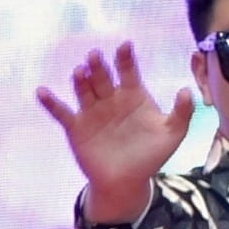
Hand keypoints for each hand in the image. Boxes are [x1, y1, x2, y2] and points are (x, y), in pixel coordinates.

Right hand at [34, 44, 195, 223]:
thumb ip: (182, 112)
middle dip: (99, 66)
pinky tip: (41, 92)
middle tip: (95, 56)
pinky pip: (61, 113)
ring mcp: (92, 112)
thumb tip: (187, 90)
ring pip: (84, 91)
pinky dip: (51, 103)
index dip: (126, 59)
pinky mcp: (75, 128)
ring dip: (80, 80)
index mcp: (133, 95)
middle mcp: (110, 99)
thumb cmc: (150, 156)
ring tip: (79, 72)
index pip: (129, 72)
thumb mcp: (173, 134)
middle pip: (103, 77)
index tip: (125, 46)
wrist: (126, 182)